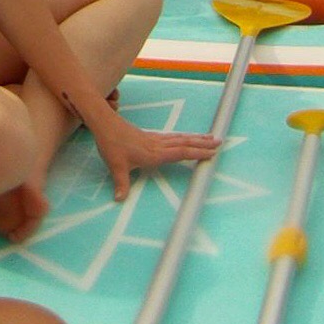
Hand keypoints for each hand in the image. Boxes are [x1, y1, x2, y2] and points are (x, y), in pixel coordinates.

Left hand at [89, 106, 222, 200]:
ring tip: (210, 137)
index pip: (180, 152)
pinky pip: (172, 137)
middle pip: (184, 143)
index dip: (196, 153)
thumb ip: (121, 184)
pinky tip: (187, 138)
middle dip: (202, 144)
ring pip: (180, 138)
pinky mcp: (150, 136)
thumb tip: (120, 200)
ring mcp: (155, 139)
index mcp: (154, 153)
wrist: (105, 124)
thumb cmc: (111, 145)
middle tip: (219, 142)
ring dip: (195, 138)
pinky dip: (183, 137)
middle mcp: (158, 145)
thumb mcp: (115, 166)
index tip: (211, 153)